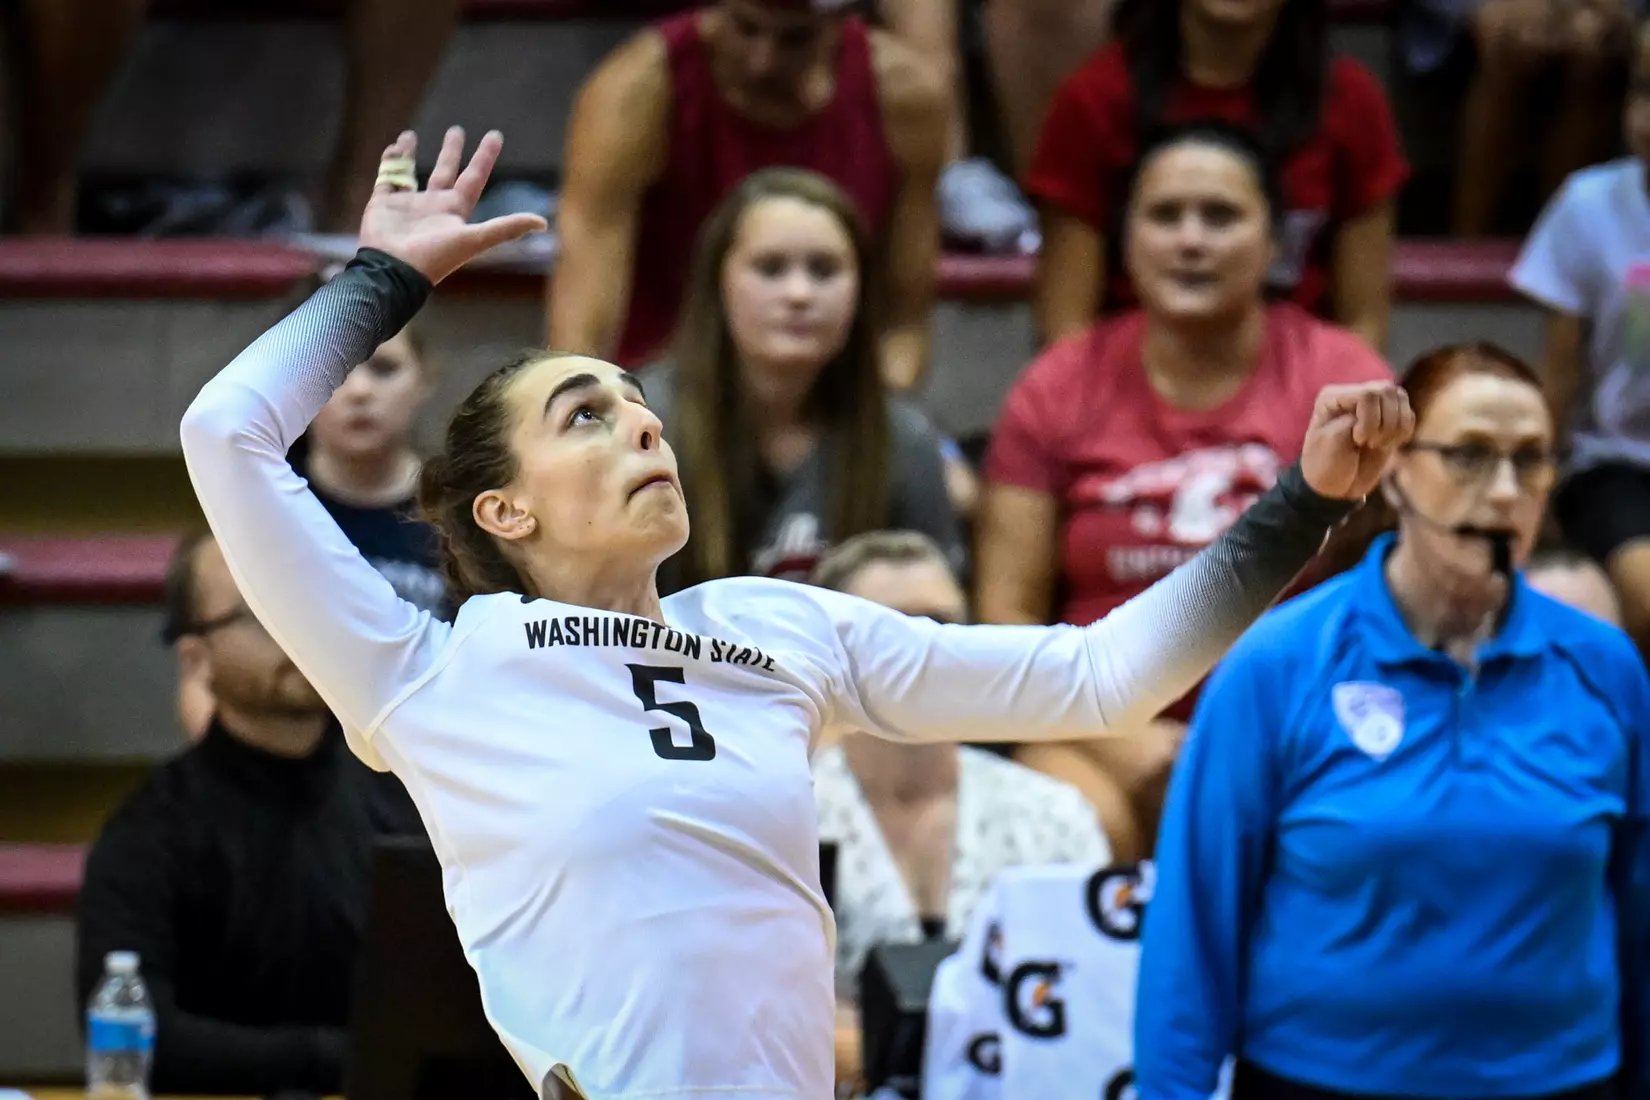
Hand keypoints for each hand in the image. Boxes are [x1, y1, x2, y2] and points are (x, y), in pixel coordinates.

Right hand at [357, 127, 547, 284]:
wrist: (394, 272)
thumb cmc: (435, 257)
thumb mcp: (475, 240)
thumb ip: (506, 228)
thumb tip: (544, 223)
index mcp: (454, 211)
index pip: (474, 178)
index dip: (485, 157)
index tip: (495, 135)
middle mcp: (433, 206)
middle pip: (444, 172)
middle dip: (451, 152)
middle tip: (457, 130)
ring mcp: (407, 204)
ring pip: (410, 172)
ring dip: (410, 154)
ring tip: (409, 134)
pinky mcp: (382, 204)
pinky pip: (386, 177)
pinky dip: (389, 161)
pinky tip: (393, 147)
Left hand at [1299, 381, 1414, 500]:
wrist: (1335, 487)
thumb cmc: (1325, 465)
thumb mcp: (1331, 443)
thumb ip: (1351, 420)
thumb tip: (1376, 406)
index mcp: (1334, 397)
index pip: (1367, 394)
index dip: (1369, 420)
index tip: (1357, 441)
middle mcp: (1354, 394)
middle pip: (1387, 392)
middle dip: (1383, 423)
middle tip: (1368, 443)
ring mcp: (1374, 405)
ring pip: (1401, 399)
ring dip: (1394, 428)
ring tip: (1376, 445)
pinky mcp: (1390, 419)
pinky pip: (1409, 416)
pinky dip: (1403, 433)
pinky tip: (1386, 445)